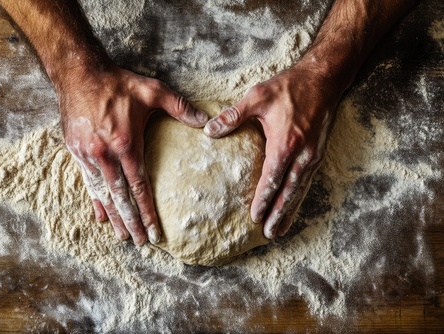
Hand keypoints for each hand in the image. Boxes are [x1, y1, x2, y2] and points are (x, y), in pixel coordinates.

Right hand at [59, 64, 207, 244]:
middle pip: (122, 198)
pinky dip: (95, 201)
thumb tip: (204, 122)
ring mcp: (88, 156)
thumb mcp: (152, 90)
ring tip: (121, 236)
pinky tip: (100, 216)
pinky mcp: (76, 152)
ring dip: (114, 217)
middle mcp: (106, 155)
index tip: (155, 232)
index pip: (140, 187)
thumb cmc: (117, 83)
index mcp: (126, 144)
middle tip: (140, 243)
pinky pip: (87, 183)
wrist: (79, 74)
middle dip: (132, 222)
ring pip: (104, 194)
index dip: (148, 211)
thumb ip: (179, 106)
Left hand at [204, 64, 340, 237]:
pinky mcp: (317, 153)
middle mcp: (302, 154)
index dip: (263, 199)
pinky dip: (298, 197)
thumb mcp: (257, 96)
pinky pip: (306, 181)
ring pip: (300, 190)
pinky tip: (291, 205)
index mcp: (285, 143)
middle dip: (279, 214)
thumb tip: (208, 130)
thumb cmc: (289, 87)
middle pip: (289, 192)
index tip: (255, 217)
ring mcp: (312, 155)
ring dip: (290, 210)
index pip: (272, 179)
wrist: (323, 79)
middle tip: (270, 234)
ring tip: (280, 229)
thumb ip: (233, 116)